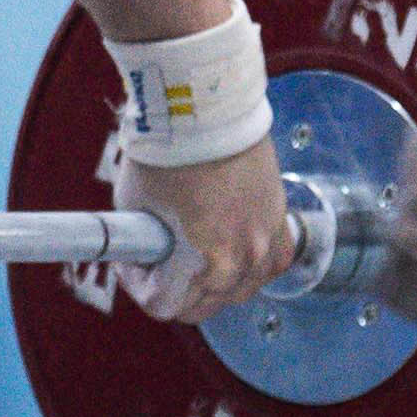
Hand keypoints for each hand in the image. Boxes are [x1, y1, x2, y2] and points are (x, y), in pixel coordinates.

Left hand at [128, 135, 299, 324]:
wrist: (208, 110)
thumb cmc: (168, 152)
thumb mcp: (135, 208)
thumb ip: (141, 245)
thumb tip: (140, 257)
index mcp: (203, 261)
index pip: (165, 306)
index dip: (139, 287)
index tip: (134, 266)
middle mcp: (241, 259)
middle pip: (203, 306)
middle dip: (175, 288)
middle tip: (159, 260)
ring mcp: (267, 243)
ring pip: (239, 291)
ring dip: (213, 282)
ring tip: (193, 249)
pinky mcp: (282, 224)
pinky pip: (268, 266)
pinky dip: (248, 264)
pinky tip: (228, 247)